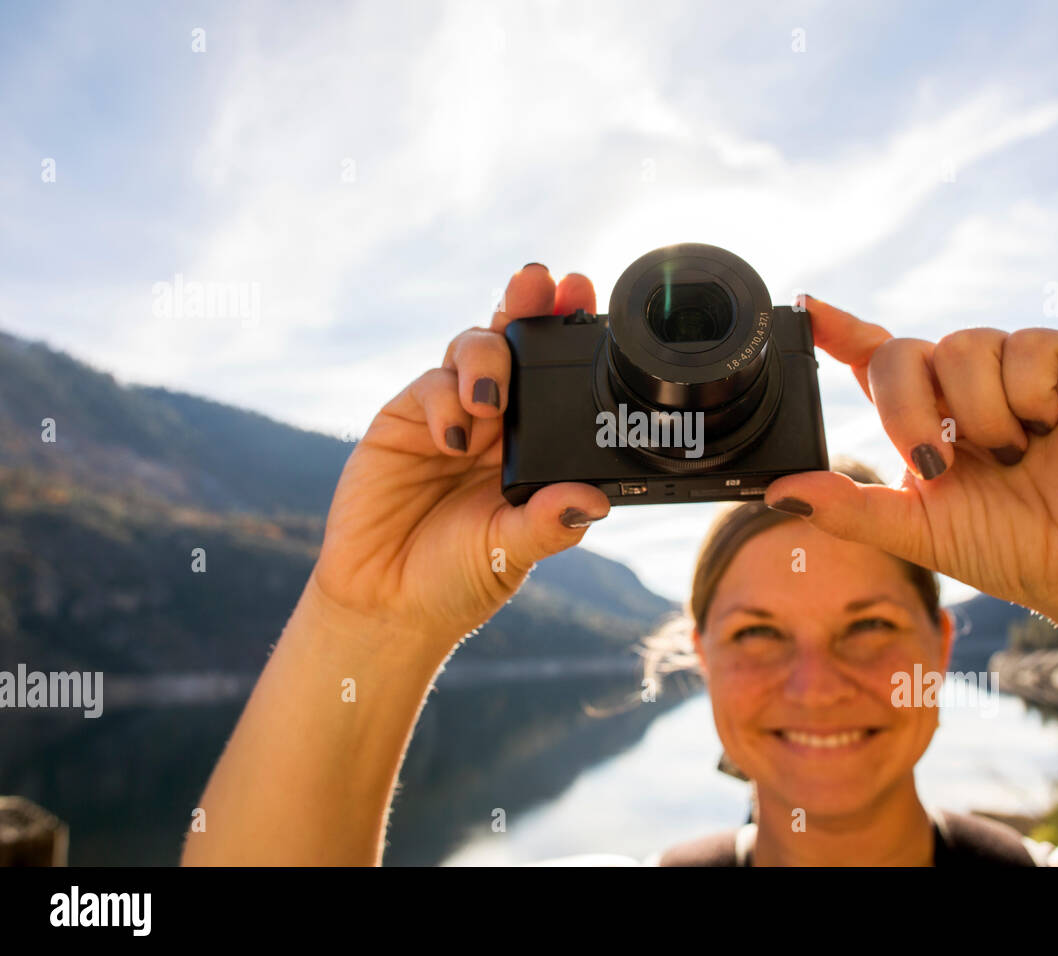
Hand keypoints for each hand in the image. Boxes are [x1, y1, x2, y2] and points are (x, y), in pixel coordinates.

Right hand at [311, 263, 610, 642]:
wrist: (387, 602)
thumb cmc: (460, 578)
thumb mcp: (512, 554)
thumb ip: (547, 524)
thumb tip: (593, 501)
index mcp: (537, 443)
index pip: (561, 375)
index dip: (571, 330)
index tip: (587, 295)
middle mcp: (499, 419)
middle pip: (517, 340)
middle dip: (530, 303)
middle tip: (543, 283)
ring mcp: (450, 413)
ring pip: (474, 349)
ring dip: (488, 358)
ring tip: (491, 401)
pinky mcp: (404, 420)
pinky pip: (430, 385)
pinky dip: (445, 400)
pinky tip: (455, 437)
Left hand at [765, 297, 1057, 617]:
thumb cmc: (1008, 547)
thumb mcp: (916, 531)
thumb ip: (849, 508)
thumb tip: (780, 491)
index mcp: (923, 413)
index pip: (871, 357)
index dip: (837, 328)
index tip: (807, 307)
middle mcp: (961, 381)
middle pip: (901, 352)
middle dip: (909, 414)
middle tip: (941, 468)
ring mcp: (1014, 365)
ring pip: (961, 347)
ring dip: (978, 416)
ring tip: (1013, 456)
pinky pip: (1024, 347)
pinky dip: (1030, 398)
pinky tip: (1052, 429)